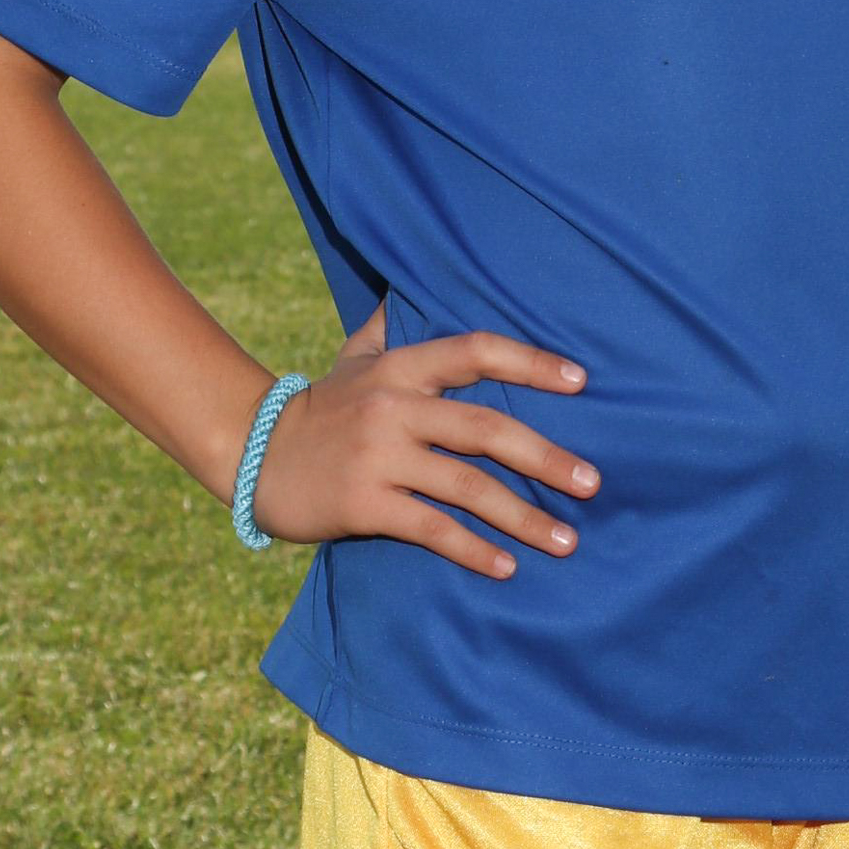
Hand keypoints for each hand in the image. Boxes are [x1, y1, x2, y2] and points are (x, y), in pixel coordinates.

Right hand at [250, 303, 599, 576]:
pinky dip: (474, 549)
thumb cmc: (321, 407)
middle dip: (546, 457)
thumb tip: (417, 282)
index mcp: (400, 368)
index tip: (582, 381)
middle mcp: (393, 408)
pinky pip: (431, 527)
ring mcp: (378, 457)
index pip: (474, 352)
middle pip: (484, 428)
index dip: (530, 363)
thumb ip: (394, 326)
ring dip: (523, 516)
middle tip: (594, 484)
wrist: (254, 455)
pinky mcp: (363, 503)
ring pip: (466, 486)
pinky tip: (508, 567)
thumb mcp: (354, 356)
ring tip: (568, 540)